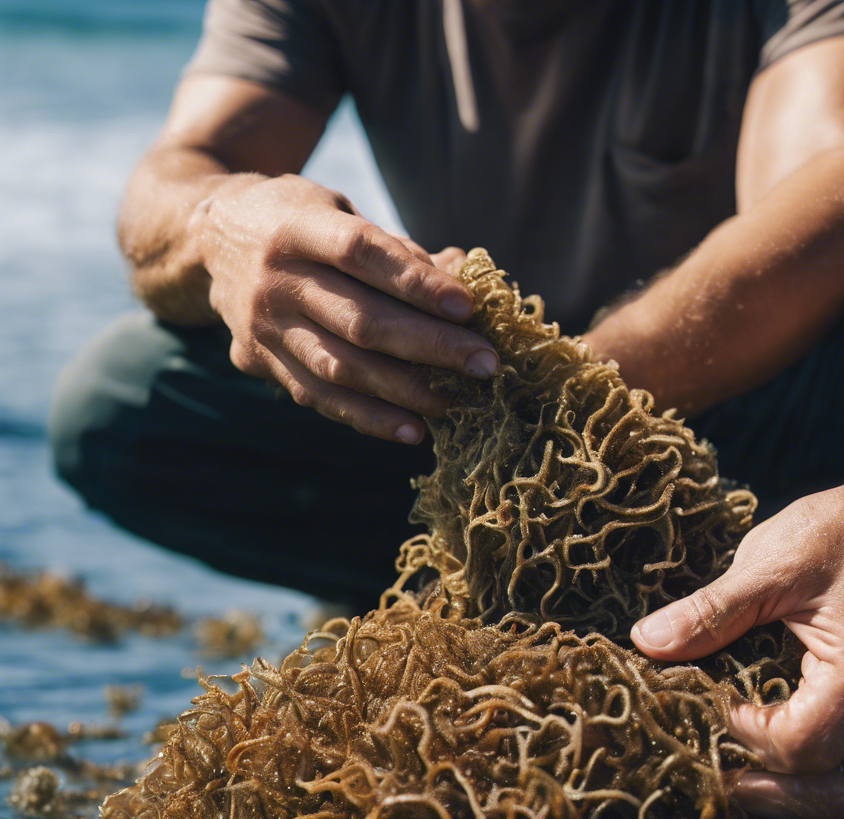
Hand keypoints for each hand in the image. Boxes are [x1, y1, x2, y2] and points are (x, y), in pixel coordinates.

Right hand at [196, 173, 496, 442]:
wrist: (206, 241)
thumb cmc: (297, 222)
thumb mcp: (337, 212)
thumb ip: (396, 249)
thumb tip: (466, 272)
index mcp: (296, 227)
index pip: (363, 255)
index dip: (416, 282)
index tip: (468, 306)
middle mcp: (275, 279)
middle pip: (361, 320)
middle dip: (431, 347)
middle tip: (485, 364)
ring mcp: (264, 326)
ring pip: (342, 367)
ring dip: (406, 390)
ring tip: (458, 402)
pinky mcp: (260, 362)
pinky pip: (320, 398)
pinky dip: (369, 418)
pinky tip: (412, 430)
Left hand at [631, 481, 843, 818]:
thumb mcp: (773, 561)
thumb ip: (710, 610)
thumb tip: (646, 642)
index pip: (804, 745)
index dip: (750, 737)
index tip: (722, 707)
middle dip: (778, 797)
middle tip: (728, 782)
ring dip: (814, 808)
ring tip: (763, 788)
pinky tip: (811, 785)